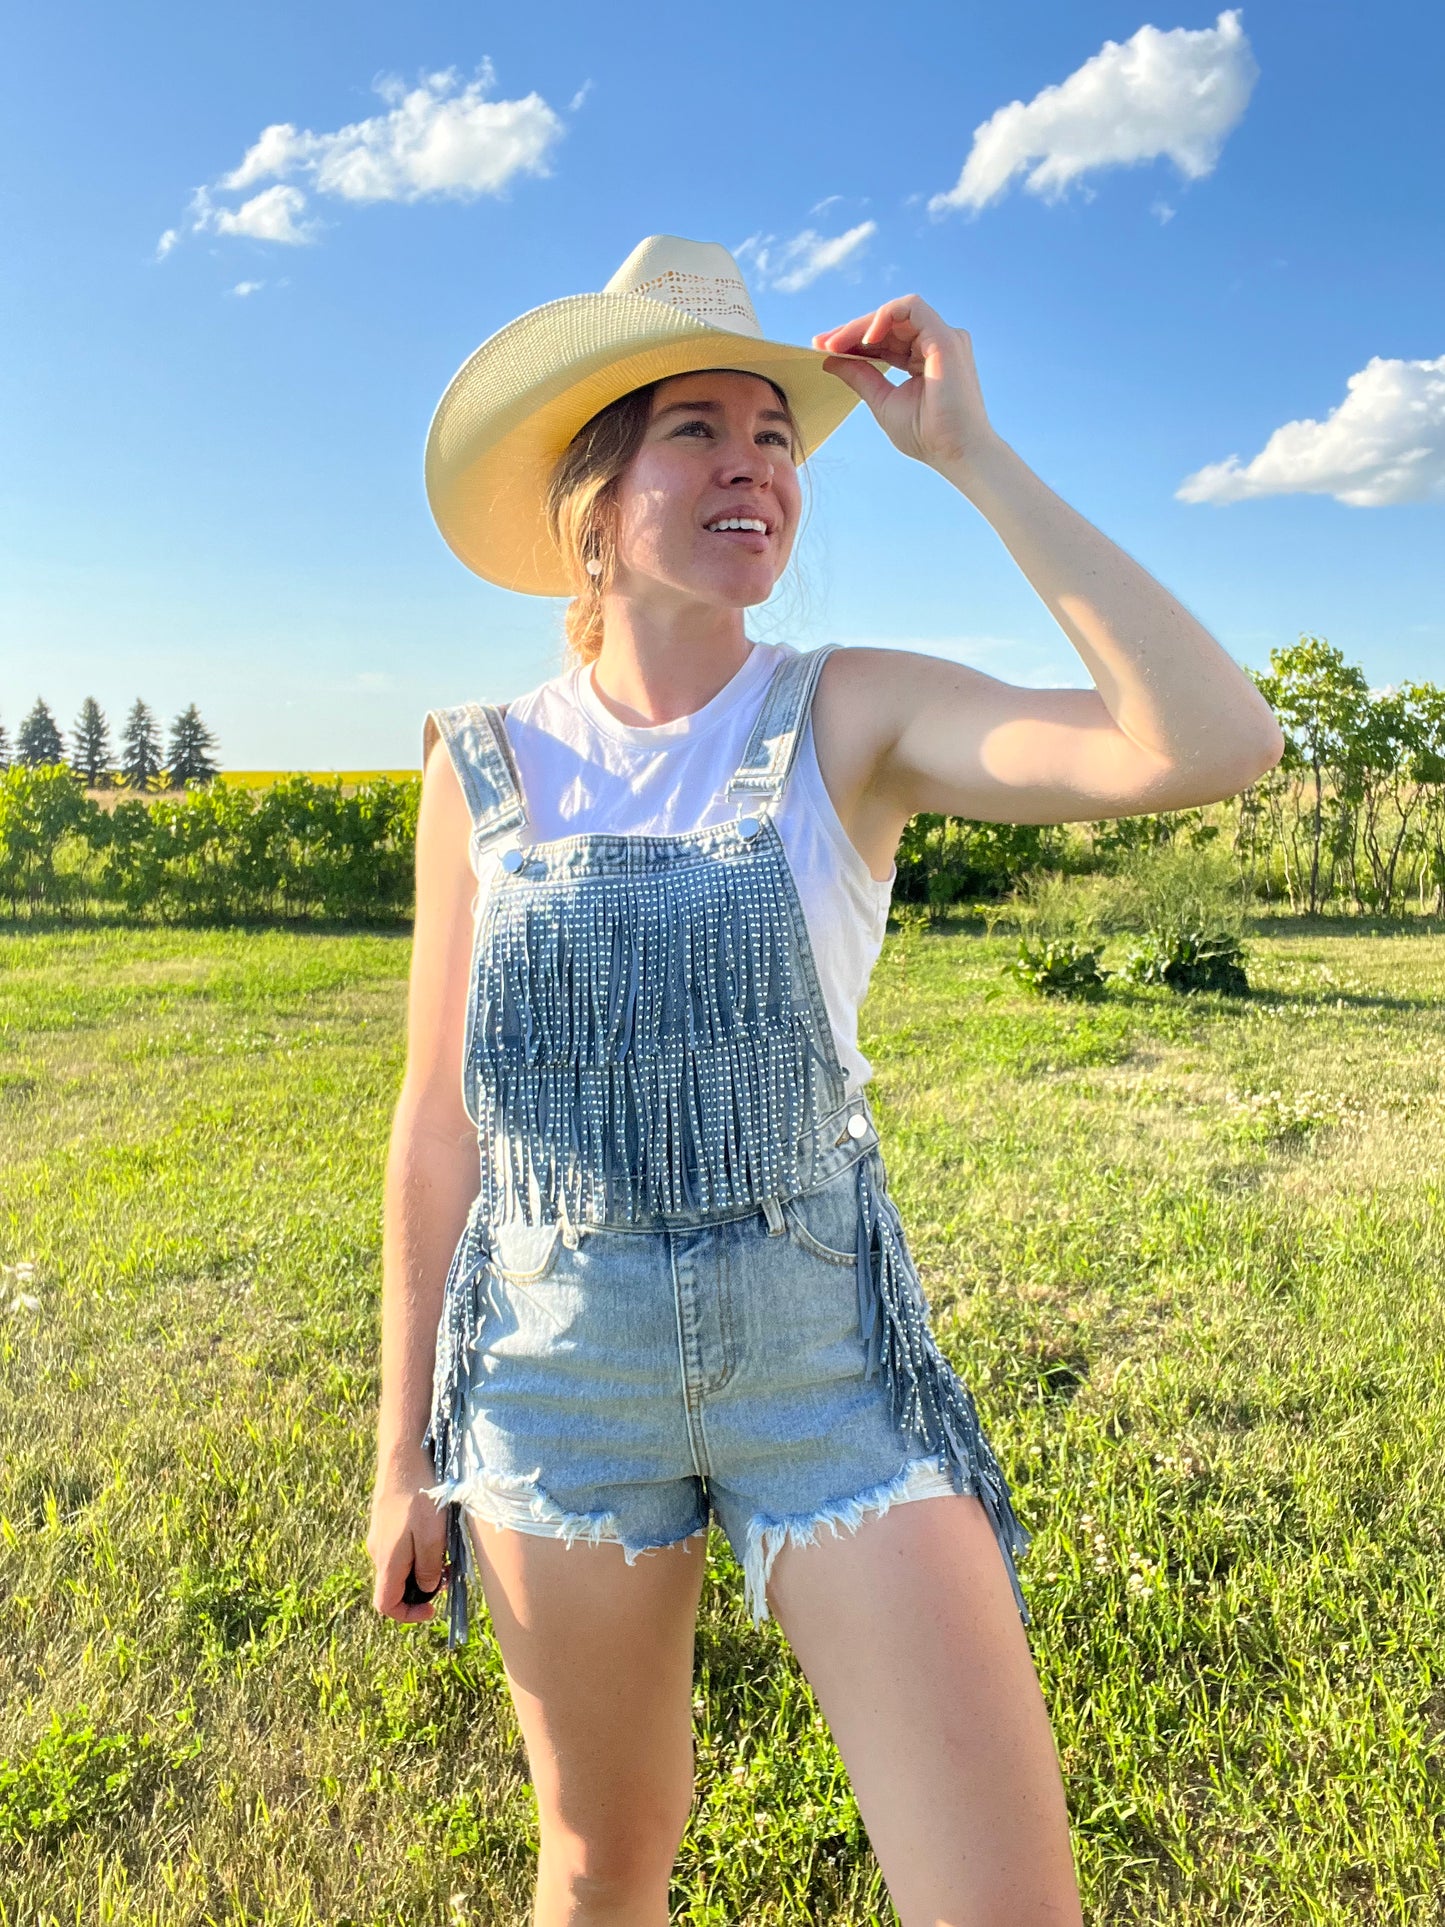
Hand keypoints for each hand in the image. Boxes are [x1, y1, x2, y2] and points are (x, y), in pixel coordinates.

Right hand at [367, 1444, 449, 1625]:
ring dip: (422, 1568)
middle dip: (421, 1589)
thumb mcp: (432, 1536)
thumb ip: (428, 1568)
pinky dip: (417, 1551)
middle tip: (447, 1574)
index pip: (385, 1604)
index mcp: (387, 1561)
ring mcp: (380, 1535)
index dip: (407, 1615)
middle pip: (395, 1586)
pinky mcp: (386, 1521)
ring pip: (400, 1566)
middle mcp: (378, 1552)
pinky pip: (400, 1548)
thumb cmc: (420, 1496)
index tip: (432, 1608)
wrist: (404, 1456)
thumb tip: (424, 1590)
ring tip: (445, 1551)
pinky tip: (435, 1533)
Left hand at [813, 295, 996, 472]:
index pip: (885, 338)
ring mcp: (943, 337)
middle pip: (888, 323)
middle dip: (851, 331)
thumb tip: (830, 359)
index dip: (853, 340)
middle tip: (821, 343)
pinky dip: (885, 317)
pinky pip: (911, 308)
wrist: (956, 453)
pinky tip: (865, 339)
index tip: (823, 348)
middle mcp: (936, 343)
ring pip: (896, 312)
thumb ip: (860, 377)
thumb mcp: (882, 400)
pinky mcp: (945, 337)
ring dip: (862, 325)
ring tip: (836, 344)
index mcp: (925, 357)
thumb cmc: (927, 436)